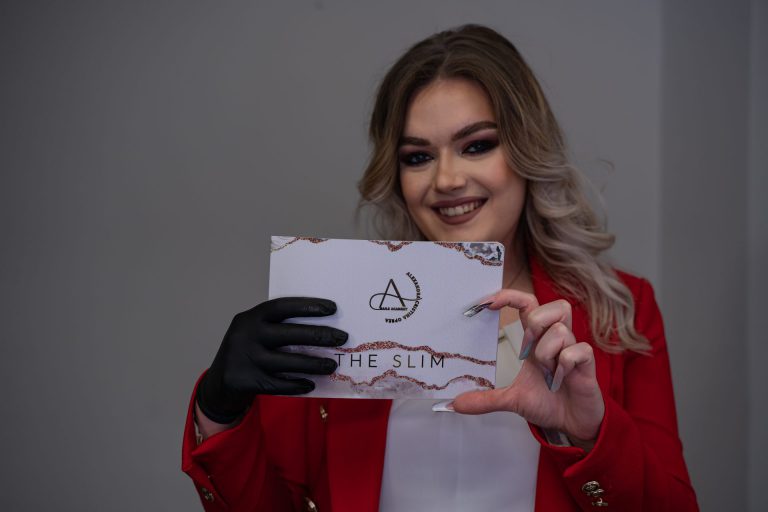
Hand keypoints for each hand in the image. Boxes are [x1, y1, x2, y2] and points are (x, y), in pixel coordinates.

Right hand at [196, 297, 346, 423]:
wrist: (218, 382)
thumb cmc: (247, 351)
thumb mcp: (255, 332)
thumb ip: (278, 327)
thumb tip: (322, 326)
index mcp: (251, 317)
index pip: (283, 306)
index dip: (308, 306)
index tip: (332, 308)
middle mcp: (247, 335)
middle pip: (289, 334)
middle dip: (319, 335)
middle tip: (342, 338)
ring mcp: (245, 359)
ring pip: (287, 362)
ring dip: (313, 364)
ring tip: (332, 365)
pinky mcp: (246, 381)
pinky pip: (279, 384)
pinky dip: (297, 384)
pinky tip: (311, 384)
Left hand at [452, 290, 603, 449]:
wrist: (572, 425)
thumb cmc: (547, 402)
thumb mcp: (511, 399)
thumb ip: (485, 399)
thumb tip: (456, 404)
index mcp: (536, 341)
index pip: (528, 304)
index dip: (511, 297)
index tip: (488, 303)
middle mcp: (556, 340)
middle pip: (555, 306)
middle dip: (538, 323)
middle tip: (528, 350)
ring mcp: (572, 350)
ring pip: (561, 330)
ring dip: (547, 352)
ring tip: (547, 373)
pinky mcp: (587, 364)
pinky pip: (578, 350)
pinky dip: (565, 364)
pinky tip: (559, 380)